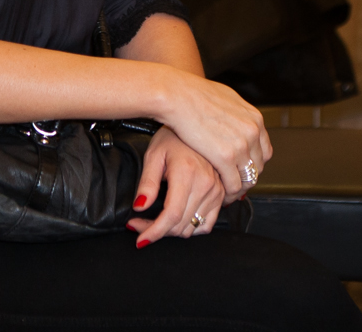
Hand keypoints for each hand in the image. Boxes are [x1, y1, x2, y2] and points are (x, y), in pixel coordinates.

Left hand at [126, 128, 224, 246]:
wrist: (196, 123)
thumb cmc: (173, 136)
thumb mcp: (153, 155)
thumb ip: (147, 183)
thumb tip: (140, 207)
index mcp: (187, 174)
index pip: (171, 216)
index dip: (153, 232)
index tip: (140, 239)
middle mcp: (206, 184)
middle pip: (181, 225)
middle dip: (157, 231)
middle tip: (140, 225)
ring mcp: (216, 190)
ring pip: (193, 228)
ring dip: (173, 231)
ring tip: (157, 221)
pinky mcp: (221, 194)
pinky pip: (208, 224)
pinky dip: (191, 228)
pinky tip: (178, 219)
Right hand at [160, 72, 270, 202]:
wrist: (178, 95)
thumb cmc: (194, 93)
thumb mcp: (226, 98)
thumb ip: (237, 114)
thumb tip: (237, 121)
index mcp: (254, 118)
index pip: (264, 150)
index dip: (252, 162)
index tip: (242, 168)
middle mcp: (252, 132)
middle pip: (258, 165)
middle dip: (246, 176)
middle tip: (232, 181)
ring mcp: (241, 145)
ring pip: (249, 178)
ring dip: (238, 187)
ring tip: (227, 191)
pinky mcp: (226, 157)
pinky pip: (234, 184)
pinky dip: (228, 192)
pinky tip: (219, 192)